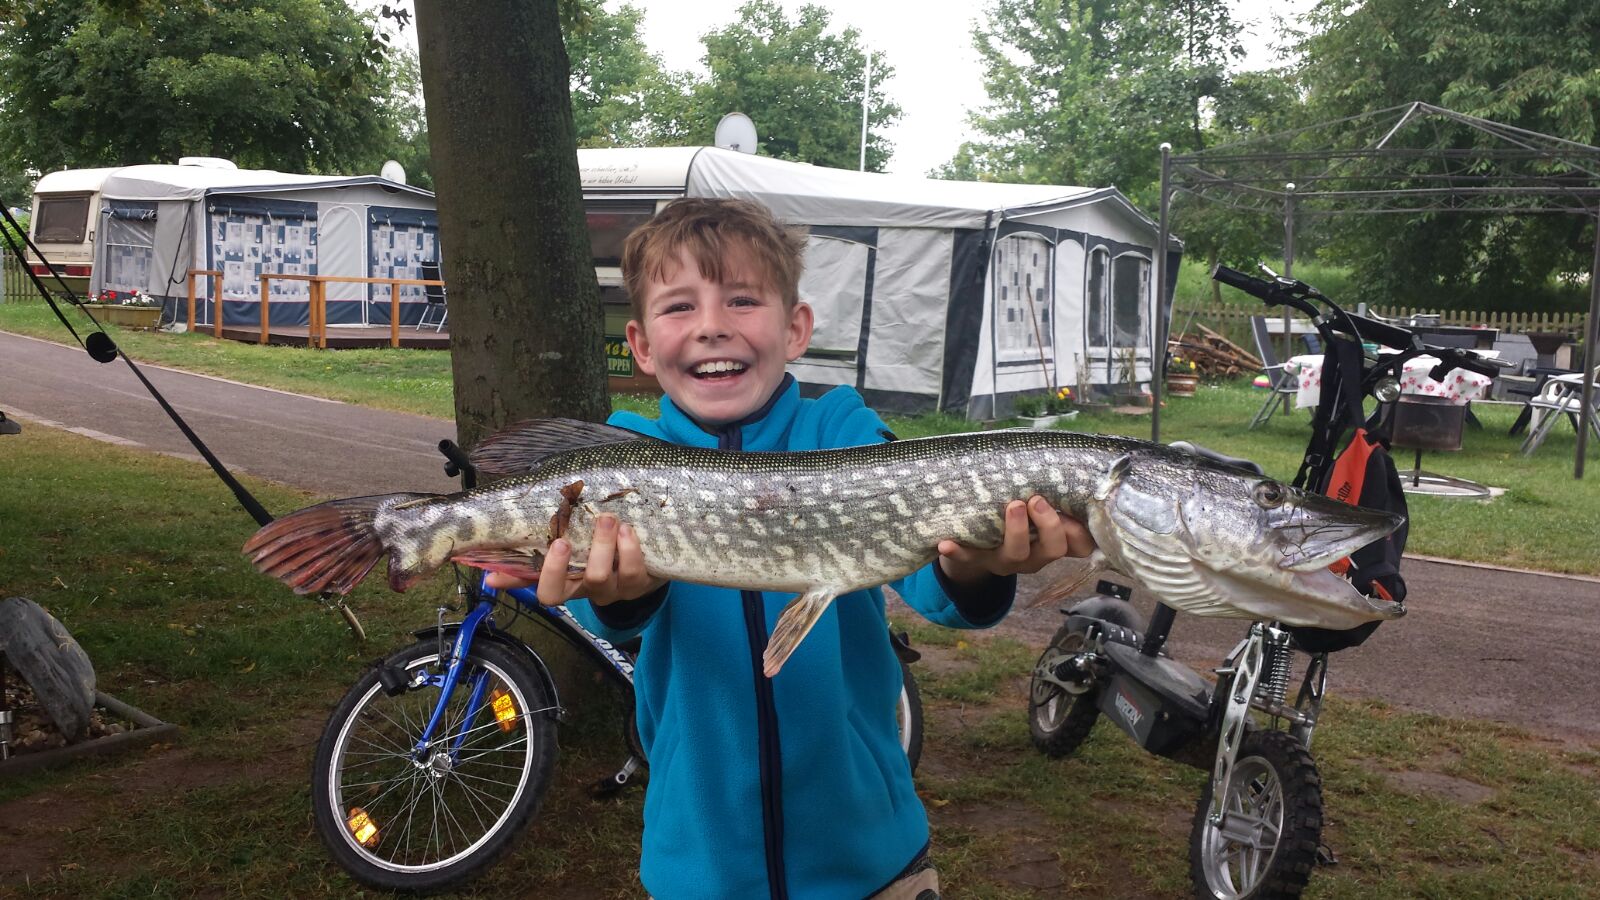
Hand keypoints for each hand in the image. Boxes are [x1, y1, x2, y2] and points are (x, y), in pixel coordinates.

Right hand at [484, 514, 663, 606]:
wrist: (647, 568)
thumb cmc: (600, 555)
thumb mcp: (571, 557)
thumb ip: (536, 562)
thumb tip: (489, 574)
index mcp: (569, 584)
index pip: (547, 593)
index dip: (545, 574)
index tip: (548, 547)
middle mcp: (590, 590)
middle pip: (572, 586)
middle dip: (566, 562)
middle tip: (567, 536)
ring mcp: (616, 589)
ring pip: (602, 577)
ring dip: (603, 545)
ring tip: (607, 519)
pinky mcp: (640, 584)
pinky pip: (632, 571)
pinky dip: (629, 548)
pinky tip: (628, 530)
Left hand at [937, 495, 1095, 586]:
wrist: (981, 547)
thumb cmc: (1021, 523)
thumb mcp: (1041, 516)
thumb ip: (1059, 502)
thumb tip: (1075, 477)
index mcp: (1052, 545)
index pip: (1079, 545)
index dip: (1080, 533)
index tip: (1075, 515)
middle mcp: (1033, 557)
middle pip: (1051, 549)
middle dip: (1049, 525)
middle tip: (1037, 500)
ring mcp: (1005, 560)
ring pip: (1016, 554)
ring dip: (1016, 530)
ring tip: (1014, 506)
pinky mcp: (978, 559)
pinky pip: (968, 558)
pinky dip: (958, 552)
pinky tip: (946, 544)